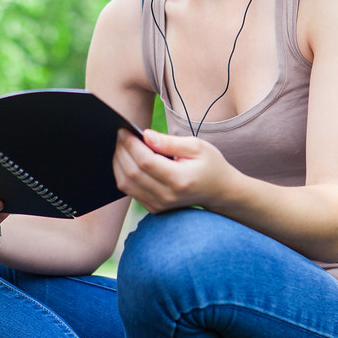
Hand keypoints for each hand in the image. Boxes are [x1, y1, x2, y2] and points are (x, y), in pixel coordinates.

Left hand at [113, 128, 232, 213]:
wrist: (219, 191)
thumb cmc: (210, 165)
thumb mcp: (197, 146)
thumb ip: (170, 142)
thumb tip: (146, 135)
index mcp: (179, 179)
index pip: (146, 161)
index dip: (131, 144)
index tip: (125, 130)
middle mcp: (167, 196)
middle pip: (132, 172)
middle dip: (122, 150)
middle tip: (121, 134)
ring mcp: (159, 205)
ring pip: (126, 183)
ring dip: (118, 162)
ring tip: (122, 145)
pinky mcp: (154, 208)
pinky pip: (129, 190)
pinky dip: (123, 173)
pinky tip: (126, 159)